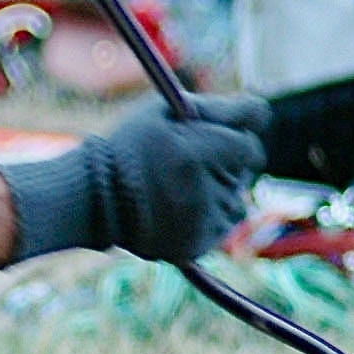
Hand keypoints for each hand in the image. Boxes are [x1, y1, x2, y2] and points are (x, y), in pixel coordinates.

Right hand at [0, 94, 271, 262]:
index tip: (205, 142)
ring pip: (235, 202)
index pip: (248, 146)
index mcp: (203, 152)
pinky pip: (220, 228)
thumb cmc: (127, 147)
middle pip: (244, 174)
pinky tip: (175, 210)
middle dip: (223, 165)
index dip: (229, 141)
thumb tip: (263, 113)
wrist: (90, 199)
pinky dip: (205, 218)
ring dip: (218, 193)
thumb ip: (216, 108)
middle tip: (184, 165)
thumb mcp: (164, 112)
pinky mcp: (196, 245)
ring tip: (177, 189)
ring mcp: (203, 221)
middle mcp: (208, 189)